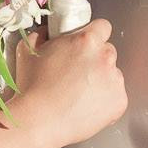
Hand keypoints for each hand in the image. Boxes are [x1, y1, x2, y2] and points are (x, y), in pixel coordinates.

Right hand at [13, 18, 124, 147]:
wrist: (38, 121)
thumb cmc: (31, 87)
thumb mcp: (28, 50)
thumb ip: (41, 35)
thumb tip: (46, 32)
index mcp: (86, 41)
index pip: (102, 26)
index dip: (93, 34)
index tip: (86, 45)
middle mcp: (105, 58)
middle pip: (107, 51)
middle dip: (95, 59)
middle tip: (77, 73)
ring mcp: (115, 81)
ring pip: (113, 74)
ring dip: (101, 80)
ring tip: (79, 94)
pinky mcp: (119, 102)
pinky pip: (116, 96)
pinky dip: (105, 101)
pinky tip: (86, 107)